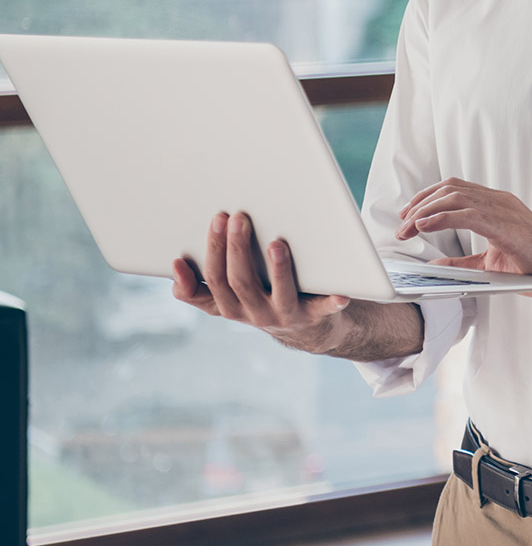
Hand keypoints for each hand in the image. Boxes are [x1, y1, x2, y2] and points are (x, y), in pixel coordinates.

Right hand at [172, 211, 350, 349]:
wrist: (311, 327)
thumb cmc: (267, 295)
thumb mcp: (233, 294)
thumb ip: (206, 282)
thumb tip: (177, 264)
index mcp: (230, 305)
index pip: (209, 285)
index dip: (192, 274)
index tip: (180, 255)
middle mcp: (253, 313)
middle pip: (238, 282)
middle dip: (234, 249)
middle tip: (235, 218)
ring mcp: (284, 315)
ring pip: (276, 293)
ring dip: (277, 268)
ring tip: (277, 243)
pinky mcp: (315, 316)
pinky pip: (324, 309)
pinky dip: (331, 301)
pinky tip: (339, 293)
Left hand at [397, 178, 531, 303]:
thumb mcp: (491, 264)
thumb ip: (463, 262)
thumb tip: (435, 264)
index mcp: (499, 205)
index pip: (456, 189)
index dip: (428, 198)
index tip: (408, 215)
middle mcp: (501, 201)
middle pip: (450, 189)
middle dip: (420, 204)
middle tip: (401, 225)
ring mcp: (504, 209)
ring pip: (454, 196)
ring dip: (425, 211)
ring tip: (407, 228)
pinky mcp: (505, 224)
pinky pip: (465, 213)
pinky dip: (440, 217)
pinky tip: (423, 226)